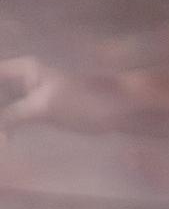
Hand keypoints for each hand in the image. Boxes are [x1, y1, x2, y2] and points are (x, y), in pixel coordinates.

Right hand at [0, 57, 143, 130]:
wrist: (116, 112)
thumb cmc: (83, 102)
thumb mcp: (44, 107)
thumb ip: (13, 115)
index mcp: (23, 69)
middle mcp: (22, 78)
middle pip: (0, 91)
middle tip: (1, 130)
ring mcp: (29, 94)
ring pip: (4, 105)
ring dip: (2, 120)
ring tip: (2, 136)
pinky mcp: (37, 110)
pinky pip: (13, 116)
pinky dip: (7, 125)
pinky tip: (5, 138)